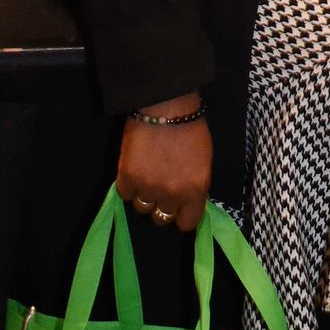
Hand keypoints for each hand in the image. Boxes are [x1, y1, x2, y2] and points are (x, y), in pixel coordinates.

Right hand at [116, 95, 212, 232]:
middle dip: (163, 206)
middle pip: (162, 218)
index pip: (188, 223)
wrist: (166, 106)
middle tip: (161, 189)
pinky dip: (129, 185)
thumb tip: (186, 200)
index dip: (183, 215)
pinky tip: (135, 170)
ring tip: (147, 176)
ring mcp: (147, 187)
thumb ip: (195, 185)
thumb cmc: (191, 127)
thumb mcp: (204, 161)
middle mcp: (172, 194)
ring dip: (144, 195)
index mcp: (196, 190)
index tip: (179, 208)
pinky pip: (125, 194)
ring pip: (142, 208)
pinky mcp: (127, 177)